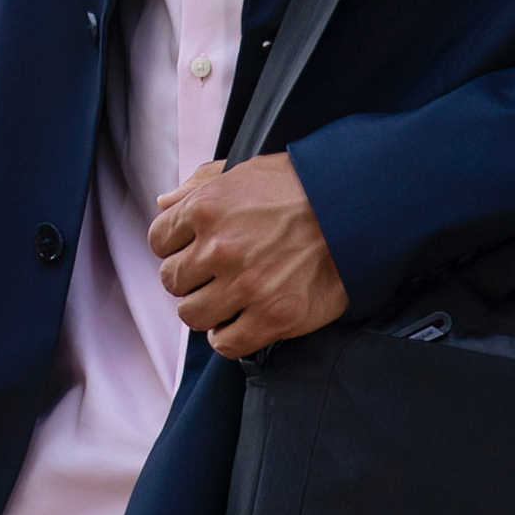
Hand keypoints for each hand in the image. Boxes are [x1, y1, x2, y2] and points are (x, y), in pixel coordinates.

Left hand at [151, 154, 348, 359]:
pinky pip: (226, 343)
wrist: (357, 210)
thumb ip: (199, 184)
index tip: (192, 250)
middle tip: (213, 274)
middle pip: (171, 280)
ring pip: (191, 314)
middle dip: (189, 278)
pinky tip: (239, 321)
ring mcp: (246, 285)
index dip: (174, 246)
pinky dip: (227, 336)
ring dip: (205, 309)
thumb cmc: (301, 187)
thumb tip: (163, 202)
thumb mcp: (245, 170)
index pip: (158, 240)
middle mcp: (220, 247)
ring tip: (226, 298)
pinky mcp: (272, 317)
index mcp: (207, 207)